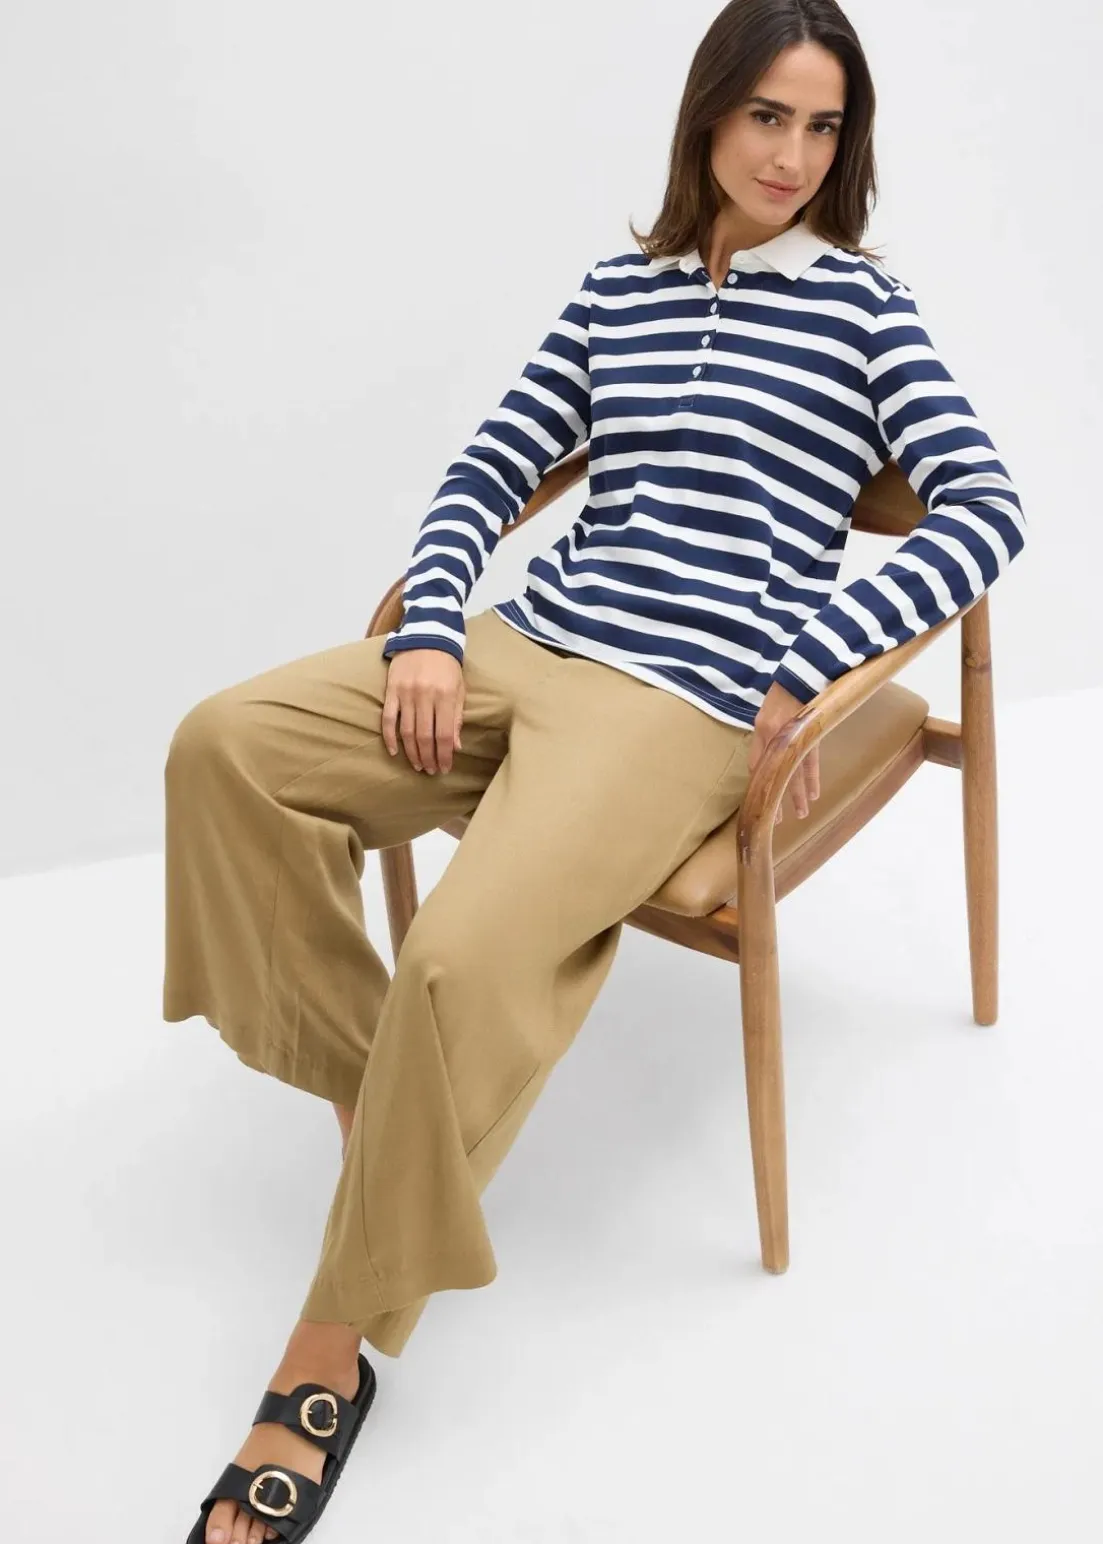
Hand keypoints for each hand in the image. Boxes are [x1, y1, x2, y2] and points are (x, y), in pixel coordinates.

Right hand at [381, 649, 464, 773]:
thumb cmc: (447, 666)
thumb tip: (455, 747)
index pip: (443, 735)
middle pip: (424, 737)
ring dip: (411, 752)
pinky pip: (388, 718)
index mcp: (445, 696)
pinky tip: (393, 751)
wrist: (427, 637)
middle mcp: (425, 696)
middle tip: (430, 771)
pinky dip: (389, 737)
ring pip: (406, 731)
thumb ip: (456, 718)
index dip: (443, 756)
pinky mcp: (392, 690)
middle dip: (428, 758)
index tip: (444, 769)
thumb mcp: (459, 689)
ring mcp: (406, 693)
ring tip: (417, 765)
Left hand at [748, 682, 820, 826]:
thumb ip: (765, 735)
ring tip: (802, 814)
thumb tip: (768, 758)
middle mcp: (774, 738)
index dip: (759, 784)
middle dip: (776, 799)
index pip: (756, 765)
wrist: (802, 674)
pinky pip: (811, 763)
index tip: (761, 800)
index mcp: (761, 731)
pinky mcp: (811, 737)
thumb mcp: (766, 713)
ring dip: (797, 796)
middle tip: (777, 820)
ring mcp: (793, 738)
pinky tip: (814, 794)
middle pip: (773, 775)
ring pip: (794, 774)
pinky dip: (812, 779)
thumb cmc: (783, 694)